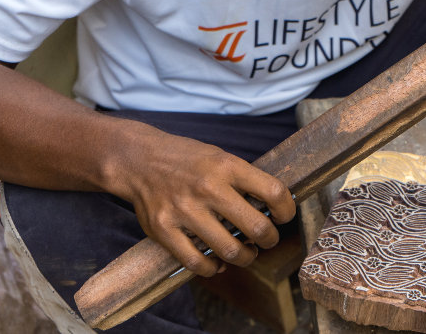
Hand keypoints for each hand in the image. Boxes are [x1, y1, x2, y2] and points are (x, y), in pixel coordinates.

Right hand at [110, 124, 295, 276]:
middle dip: (270, 239)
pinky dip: (213, 268)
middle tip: (268, 240)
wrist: (138, 159)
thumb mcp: (220, 157)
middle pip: (256, 227)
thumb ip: (243, 179)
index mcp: (227, 166)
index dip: (287, 209)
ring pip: (230, 250)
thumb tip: (273, 207)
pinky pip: (196, 262)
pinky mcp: (164, 229)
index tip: (284, 216)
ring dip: (246, 257)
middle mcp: (208, 187)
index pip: (273, 192)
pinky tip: (218, 263)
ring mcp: (184, 210)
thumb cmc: (187, 160)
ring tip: (247, 253)